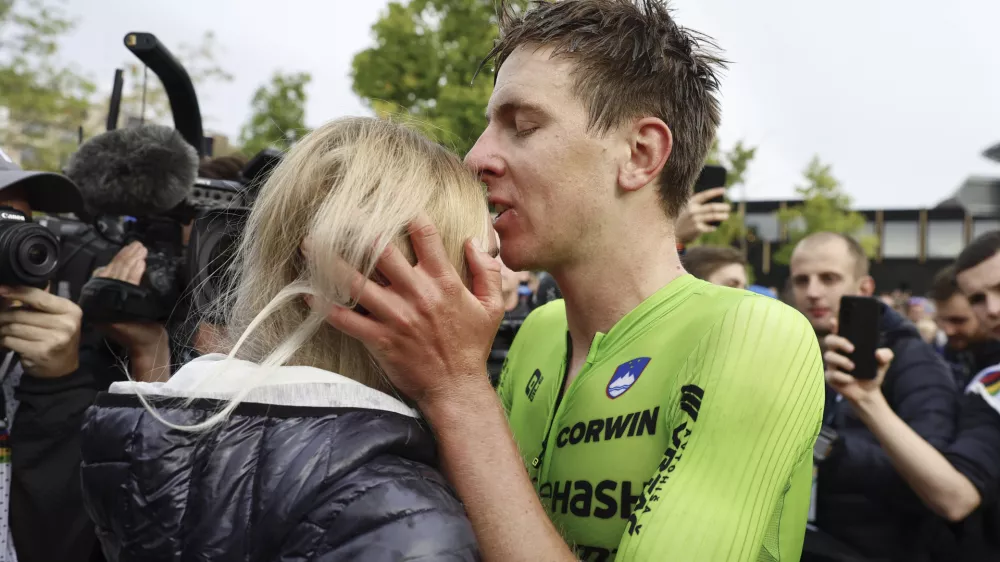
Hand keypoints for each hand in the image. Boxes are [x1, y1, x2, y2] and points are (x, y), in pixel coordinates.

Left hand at [0, 286, 81, 377]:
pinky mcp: (40, 352)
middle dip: (5, 315)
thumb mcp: (58, 317)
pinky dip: (4, 340)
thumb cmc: (57, 337)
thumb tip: (11, 291)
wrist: (64, 367)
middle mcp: (65, 324)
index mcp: (70, 311)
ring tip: (3, 330)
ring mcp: (54, 339)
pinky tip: (6, 341)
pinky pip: (11, 341)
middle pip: (22, 314)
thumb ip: (40, 304)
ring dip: (3, 328)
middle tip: (0, 317)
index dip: (18, 292)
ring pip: (14, 327)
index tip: (2, 290)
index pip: (39, 298)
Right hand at [93, 241, 168, 353]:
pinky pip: (127, 285)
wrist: (147, 344)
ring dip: (132, 260)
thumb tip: (118, 264)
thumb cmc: (139, 324)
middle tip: (138, 245)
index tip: (128, 248)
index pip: (104, 273)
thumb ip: (118, 287)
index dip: (116, 259)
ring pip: (119, 276)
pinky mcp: (118, 310)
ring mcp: (106, 307)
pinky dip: (135, 272)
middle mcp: (97, 303)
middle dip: (125, 256)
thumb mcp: (125, 302)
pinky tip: (141, 263)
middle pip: (111, 273)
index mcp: (96, 300)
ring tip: (141, 250)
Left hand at [306, 214, 503, 406]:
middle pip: (382, 251)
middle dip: (360, 231)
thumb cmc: (472, 347)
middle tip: (341, 217)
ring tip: (310, 245)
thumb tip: (473, 241)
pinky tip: (310, 295)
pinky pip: (345, 319)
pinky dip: (325, 307)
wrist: (456, 387)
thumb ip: (487, 271)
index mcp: (443, 282)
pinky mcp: (379, 339)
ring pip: (355, 281)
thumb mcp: (492, 307)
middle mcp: (416, 294)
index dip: (411, 217)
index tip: (397, 207)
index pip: (425, 236)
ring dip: (329, 262)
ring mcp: (395, 316)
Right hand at [675, 187, 730, 243]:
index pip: (705, 195)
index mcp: (691, 203)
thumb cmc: (686, 219)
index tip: (724, 190)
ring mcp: (694, 219)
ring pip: (713, 216)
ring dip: (721, 216)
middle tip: (728, 207)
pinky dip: (713, 227)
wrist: (675, 233)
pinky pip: (709, 227)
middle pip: (711, 207)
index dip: (715, 192)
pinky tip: (714, 227)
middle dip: (722, 207)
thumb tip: (716, 201)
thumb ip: (698, 205)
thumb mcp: (688, 209)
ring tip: (726, 216)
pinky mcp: (696, 228)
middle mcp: (692, 210)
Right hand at [823, 319, 893, 405]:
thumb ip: (886, 356)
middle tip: (852, 348)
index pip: (838, 331)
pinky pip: (831, 374)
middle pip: (829, 340)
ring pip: (828, 356)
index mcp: (847, 346)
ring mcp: (832, 365)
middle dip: (839, 342)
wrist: (869, 393)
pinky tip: (850, 379)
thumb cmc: (872, 373)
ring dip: (840, 360)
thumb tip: (878, 354)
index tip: (835, 321)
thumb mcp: (883, 363)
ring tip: (853, 366)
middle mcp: (837, 353)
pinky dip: (842, 376)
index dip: (835, 325)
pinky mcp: (831, 378)